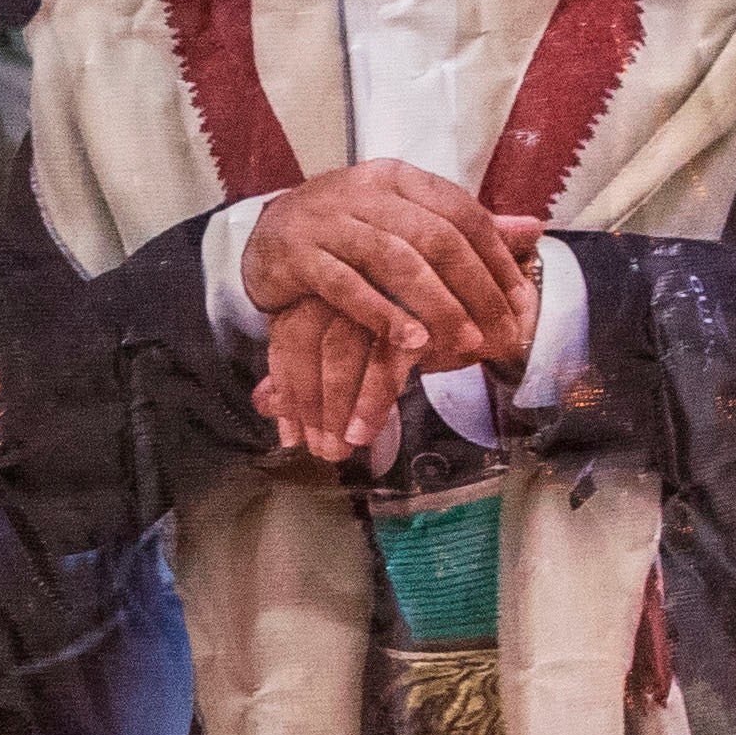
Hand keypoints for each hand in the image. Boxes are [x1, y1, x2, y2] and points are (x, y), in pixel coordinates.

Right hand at [243, 161, 543, 373]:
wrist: (267, 235)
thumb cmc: (348, 231)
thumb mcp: (405, 219)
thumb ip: (464, 227)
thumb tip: (534, 229)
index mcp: (397, 178)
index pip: (459, 211)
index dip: (495, 255)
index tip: (520, 297)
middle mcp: (363, 191)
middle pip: (434, 237)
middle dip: (475, 288)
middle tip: (501, 330)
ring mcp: (327, 221)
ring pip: (395, 260)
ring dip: (436, 304)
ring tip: (465, 342)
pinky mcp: (298, 255)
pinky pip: (345, 286)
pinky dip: (382, 314)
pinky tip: (411, 341)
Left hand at [262, 297, 409, 466]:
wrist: (471, 295)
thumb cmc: (401, 327)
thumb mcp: (346, 343)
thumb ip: (301, 369)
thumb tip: (264, 404)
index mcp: (317, 289)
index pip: (287, 336)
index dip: (288, 391)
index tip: (293, 437)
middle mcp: (340, 284)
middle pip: (307, 340)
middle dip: (309, 402)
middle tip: (321, 450)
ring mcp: (374, 290)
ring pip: (341, 349)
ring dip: (338, 406)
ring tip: (342, 446)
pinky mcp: (414, 307)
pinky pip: (386, 357)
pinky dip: (373, 399)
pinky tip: (366, 429)